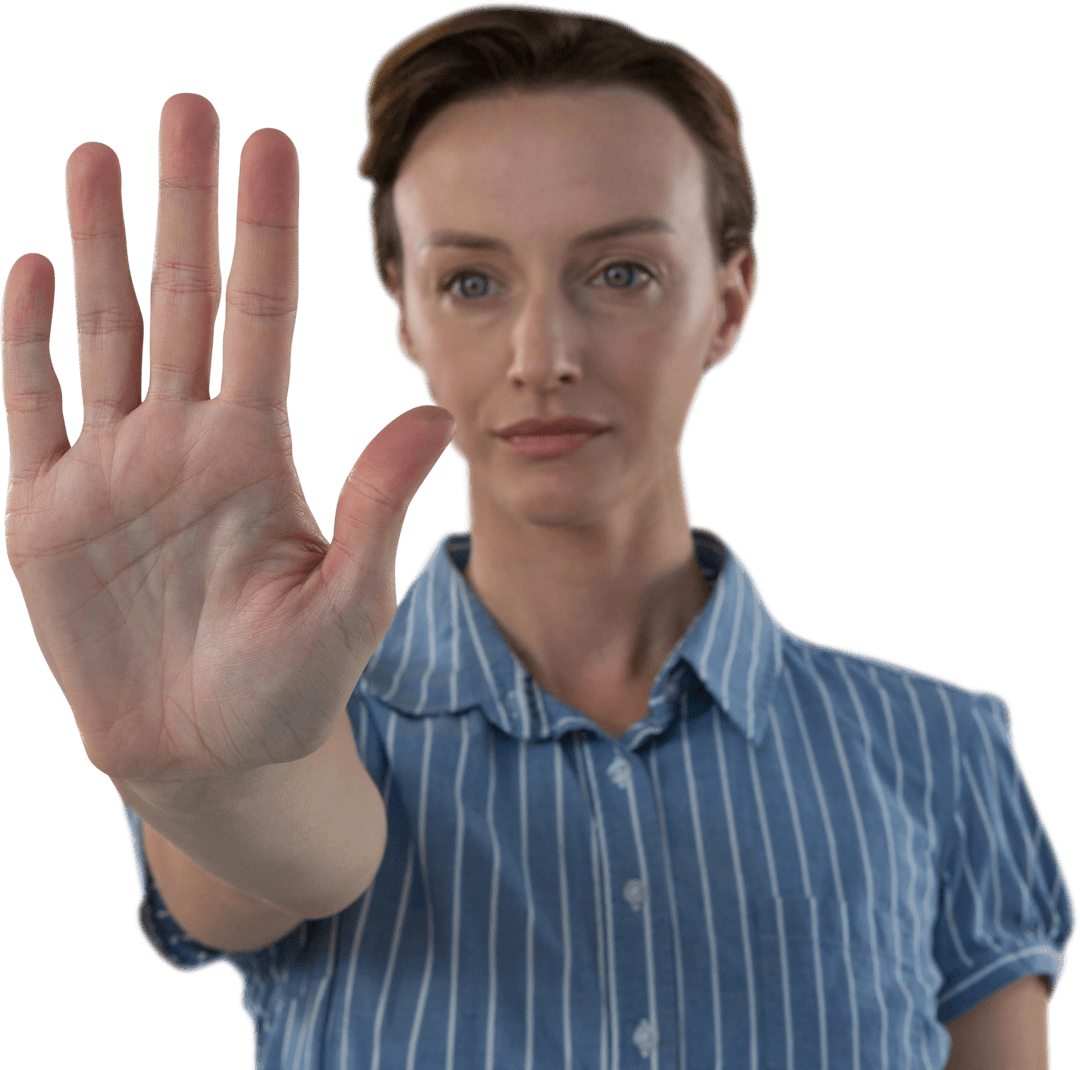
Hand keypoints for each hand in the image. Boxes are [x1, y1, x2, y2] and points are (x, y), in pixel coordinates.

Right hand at [2, 93, 454, 785]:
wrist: (211, 751)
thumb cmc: (291, 685)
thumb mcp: (348, 598)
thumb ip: (378, 504)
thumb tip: (437, 412)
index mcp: (257, 449)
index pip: (261, 314)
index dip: (264, 230)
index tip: (272, 143)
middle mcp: (186, 441)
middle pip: (183, 298)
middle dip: (184, 205)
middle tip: (186, 108)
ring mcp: (113, 469)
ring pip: (105, 334)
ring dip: (99, 246)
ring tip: (95, 156)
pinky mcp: (48, 514)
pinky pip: (33, 410)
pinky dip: (26, 344)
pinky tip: (31, 272)